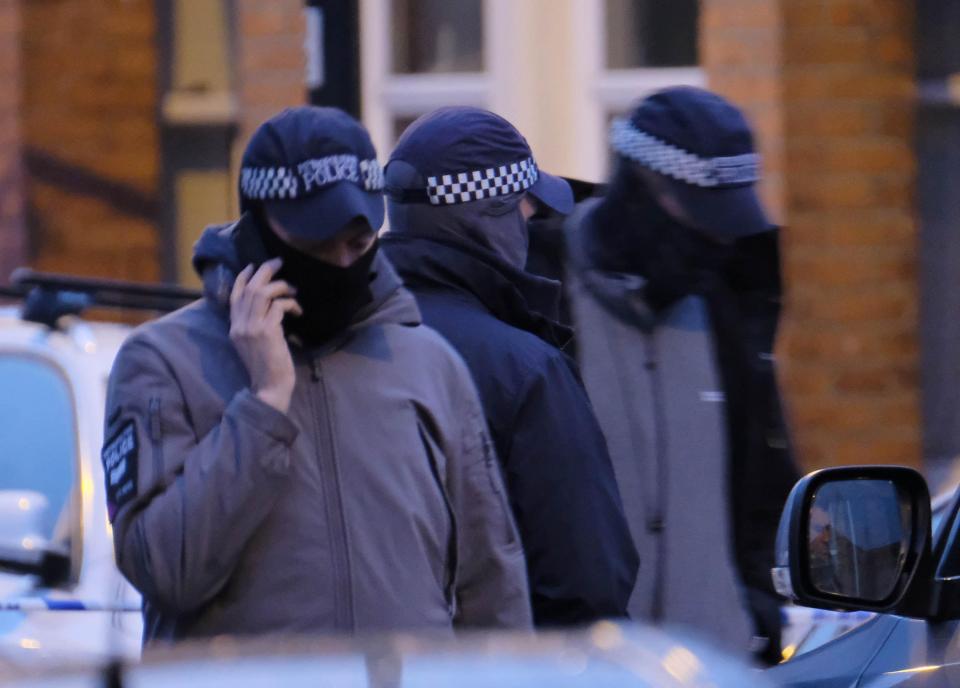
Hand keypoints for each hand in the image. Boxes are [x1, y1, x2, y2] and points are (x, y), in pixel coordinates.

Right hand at [229, 259, 301, 412]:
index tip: (253, 266)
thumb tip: (269, 306)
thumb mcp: (253, 344)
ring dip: (280, 286)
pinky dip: (290, 304)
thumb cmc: (266, 368)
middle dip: (264, 271)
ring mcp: (252, 328)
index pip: (234, 296)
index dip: (243, 278)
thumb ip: (254, 325)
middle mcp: (239, 325)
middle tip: (278, 262)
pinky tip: (298, 310)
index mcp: (234, 328)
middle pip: (248, 288)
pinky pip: (278, 306)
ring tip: (293, 289)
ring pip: (262, 293)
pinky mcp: (267, 332)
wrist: (269, 388)